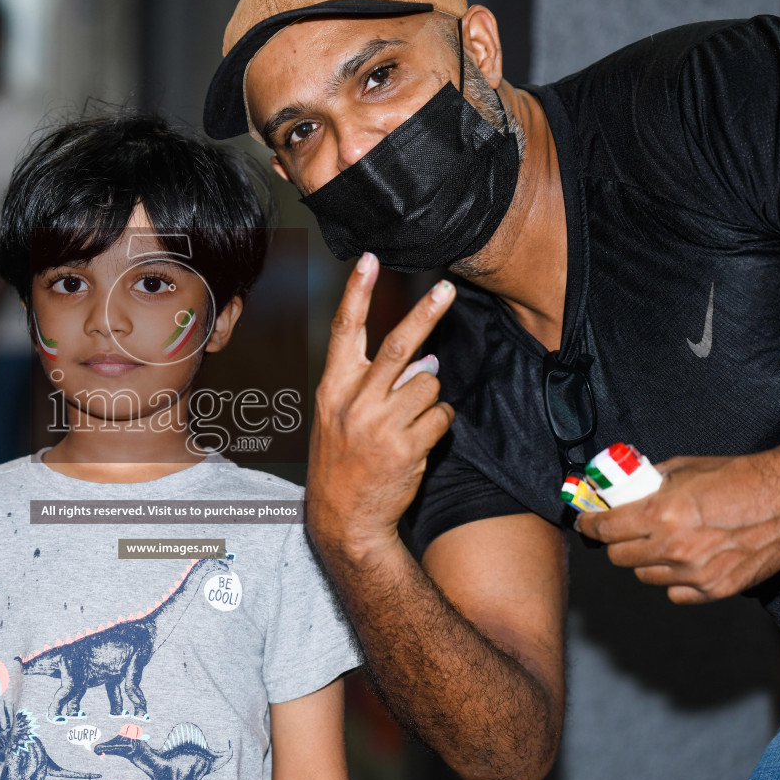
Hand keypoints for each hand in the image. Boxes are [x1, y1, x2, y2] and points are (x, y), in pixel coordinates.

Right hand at [306, 253, 456, 564]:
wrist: (344, 519)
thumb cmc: (342, 463)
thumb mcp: (340, 417)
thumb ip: (375, 384)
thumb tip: (425, 361)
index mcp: (332, 389)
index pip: (344, 331)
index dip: (357, 293)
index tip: (368, 260)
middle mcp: (355, 402)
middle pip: (400, 346)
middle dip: (427, 313)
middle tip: (447, 289)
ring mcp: (381, 425)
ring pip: (429, 385)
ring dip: (430, 398)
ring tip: (410, 423)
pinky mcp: (408, 448)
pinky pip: (441, 416)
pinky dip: (439, 424)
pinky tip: (420, 441)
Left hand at [573, 452, 779, 603]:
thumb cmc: (739, 477)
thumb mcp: (685, 468)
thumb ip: (650, 483)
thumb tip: (624, 489)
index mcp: (660, 514)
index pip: (605, 530)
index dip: (590, 526)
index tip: (587, 523)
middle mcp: (673, 548)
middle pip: (619, 557)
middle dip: (617, 543)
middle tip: (626, 532)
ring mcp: (694, 573)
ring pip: (645, 576)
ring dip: (647, 561)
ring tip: (664, 544)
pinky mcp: (716, 589)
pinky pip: (676, 593)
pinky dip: (676, 580)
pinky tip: (687, 562)